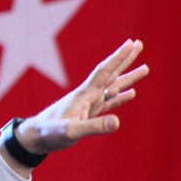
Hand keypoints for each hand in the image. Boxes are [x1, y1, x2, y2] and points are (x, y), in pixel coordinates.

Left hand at [16, 39, 148, 154]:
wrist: (35, 137)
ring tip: (145, 68)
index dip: (118, 57)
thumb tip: (117, 122)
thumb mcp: (71, 132)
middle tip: (139, 43)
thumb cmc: (49, 133)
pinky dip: (121, 97)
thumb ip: (93, 127)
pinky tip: (131, 94)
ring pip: (113, 87)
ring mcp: (89, 104)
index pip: (104, 72)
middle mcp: (88, 96)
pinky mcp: (88, 114)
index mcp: (84, 95)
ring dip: (128, 77)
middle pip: (111, 73)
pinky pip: (109, 102)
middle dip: (125, 59)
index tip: (130, 43)